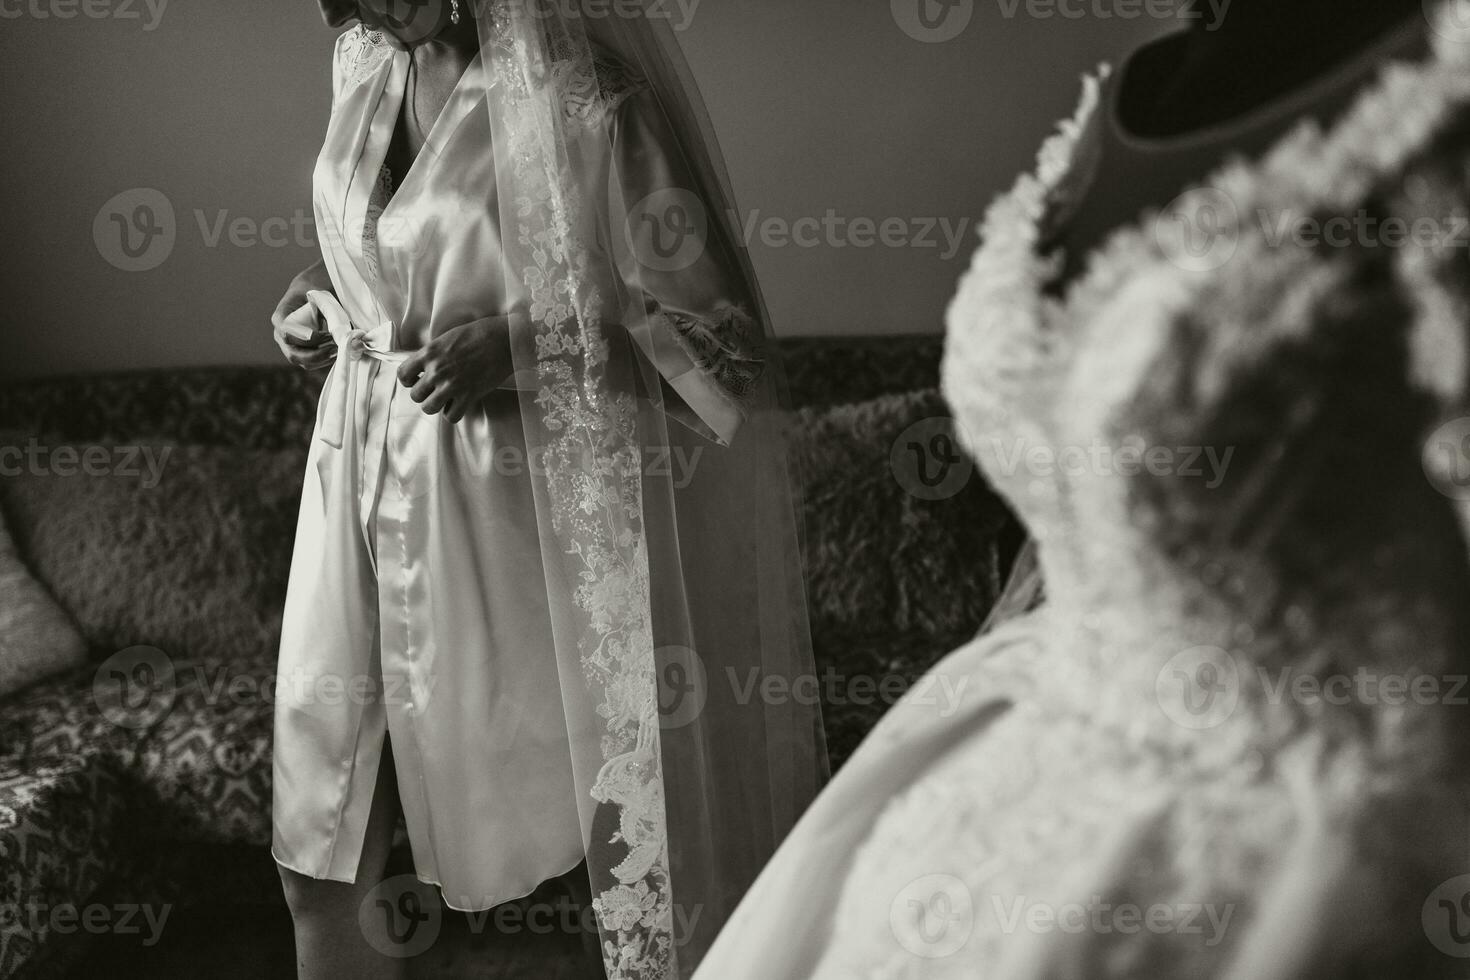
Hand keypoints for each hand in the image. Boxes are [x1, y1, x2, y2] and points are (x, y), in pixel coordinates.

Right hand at [272, 262, 337, 370]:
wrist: (309, 295)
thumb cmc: (315, 293)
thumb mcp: (320, 297)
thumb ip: (327, 311)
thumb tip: (341, 331)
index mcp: (280, 317)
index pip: (286, 332)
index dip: (306, 337)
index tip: (326, 334)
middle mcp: (280, 334)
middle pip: (293, 354)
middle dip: (317, 354)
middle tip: (336, 348)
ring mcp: (288, 346)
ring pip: (302, 362)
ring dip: (323, 359)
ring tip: (339, 349)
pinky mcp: (300, 353)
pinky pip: (310, 363)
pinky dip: (324, 360)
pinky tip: (337, 351)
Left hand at [397, 316, 514, 423]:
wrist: (503, 340)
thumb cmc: (477, 334)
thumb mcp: (446, 338)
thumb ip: (432, 354)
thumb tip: (424, 368)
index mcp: (429, 353)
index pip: (403, 374)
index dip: (409, 380)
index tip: (417, 380)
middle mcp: (436, 371)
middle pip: (415, 396)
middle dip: (424, 393)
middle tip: (434, 389)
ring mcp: (451, 385)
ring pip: (429, 408)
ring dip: (436, 405)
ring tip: (445, 398)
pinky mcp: (468, 396)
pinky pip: (451, 416)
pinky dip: (454, 412)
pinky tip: (459, 403)